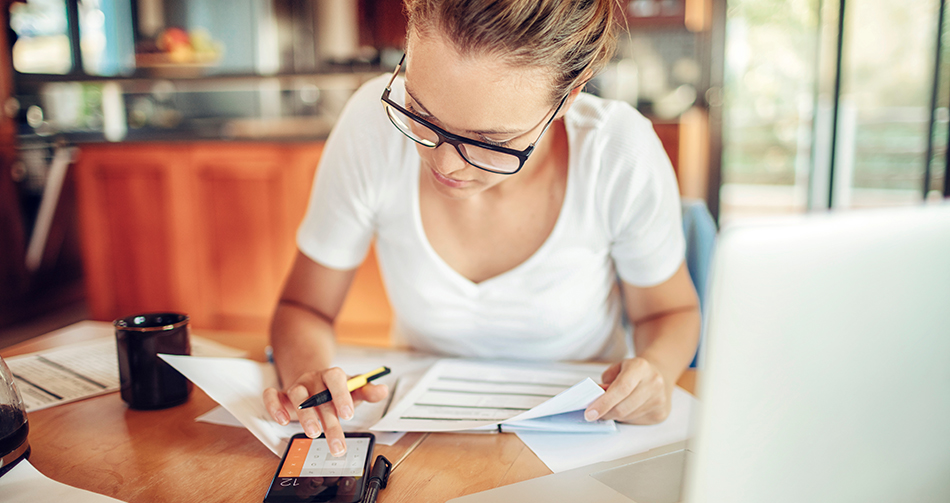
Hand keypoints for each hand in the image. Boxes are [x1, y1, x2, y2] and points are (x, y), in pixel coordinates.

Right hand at [262, 367, 388, 455]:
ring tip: (314, 434)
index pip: (336, 379)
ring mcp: (296, 386)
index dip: (341, 396)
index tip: (348, 415)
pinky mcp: (281, 395)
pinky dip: (274, 406)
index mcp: (332, 375)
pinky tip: (282, 421)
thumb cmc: (336, 390)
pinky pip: (271, 396)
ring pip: (297, 396)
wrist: (315, 382)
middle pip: (319, 397)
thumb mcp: (353, 390)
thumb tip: (383, 390)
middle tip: (337, 444)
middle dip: (329, 422)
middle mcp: (313, 379)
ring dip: (305, 416)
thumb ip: (367, 391)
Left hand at [584, 357, 672, 423]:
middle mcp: (653, 382)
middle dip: (605, 413)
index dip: (604, 402)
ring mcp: (659, 399)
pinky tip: (627, 409)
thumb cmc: (634, 372)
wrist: (659, 375)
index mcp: (640, 367)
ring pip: (628, 417)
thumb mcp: (617, 369)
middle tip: (595, 413)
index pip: (621, 388)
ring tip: (613, 407)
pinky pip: (636, 422)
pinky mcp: (661, 413)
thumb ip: (605, 383)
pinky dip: (626, 418)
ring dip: (616, 415)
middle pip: (623, 407)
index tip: (590, 413)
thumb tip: (594, 400)